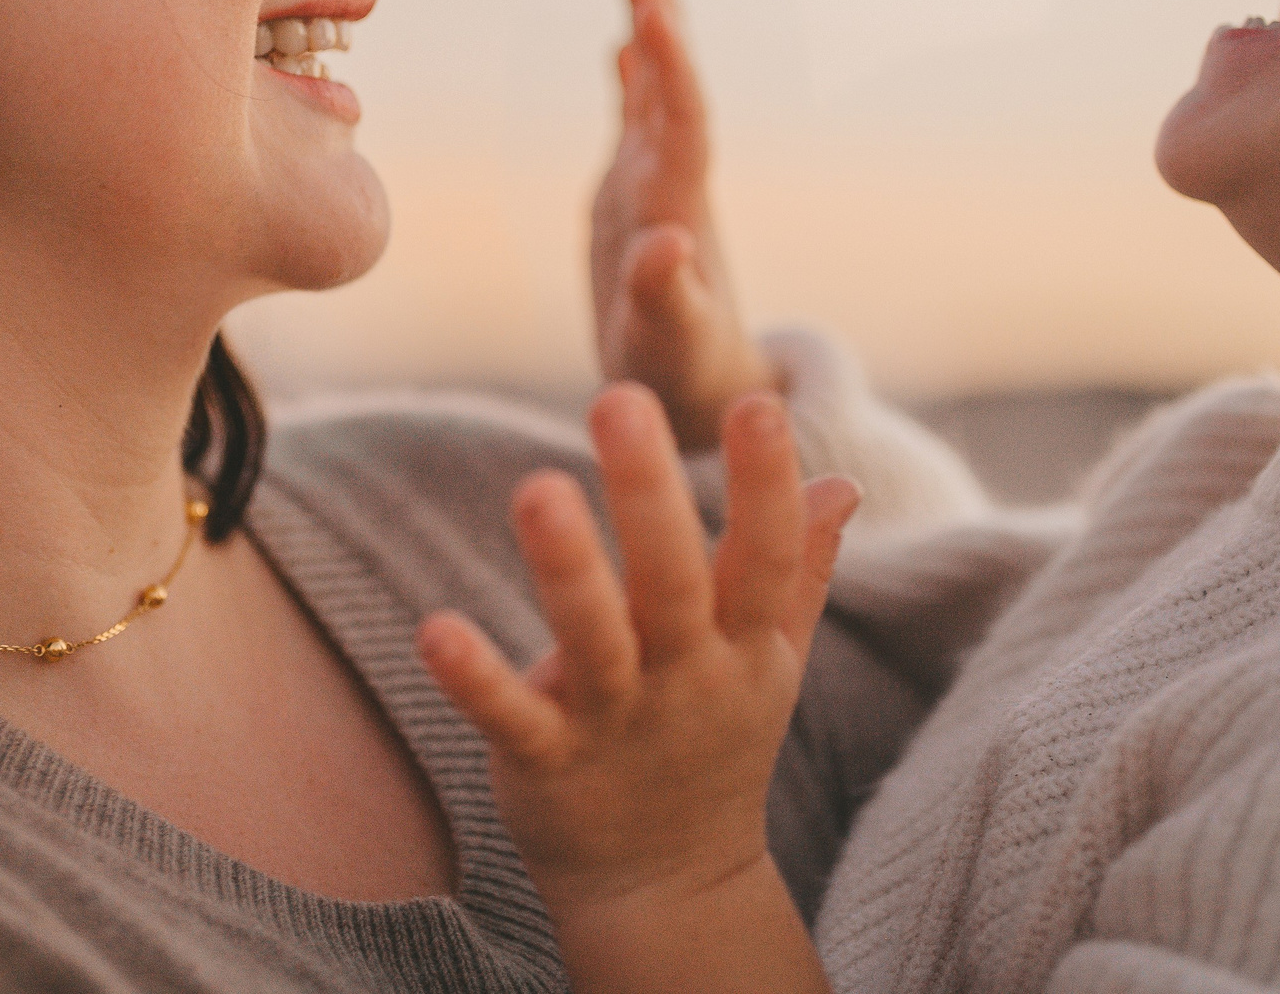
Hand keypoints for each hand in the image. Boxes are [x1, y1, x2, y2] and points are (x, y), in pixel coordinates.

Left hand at [417, 384, 853, 993]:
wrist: (666, 885)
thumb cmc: (715, 743)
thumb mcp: (769, 659)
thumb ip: (800, 567)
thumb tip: (845, 480)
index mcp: (743, 645)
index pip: (767, 554)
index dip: (766, 482)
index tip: (761, 399)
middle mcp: (686, 678)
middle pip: (674, 581)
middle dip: (649, 494)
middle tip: (618, 395)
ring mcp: (616, 721)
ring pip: (595, 639)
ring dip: (568, 566)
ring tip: (538, 486)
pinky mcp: (545, 762)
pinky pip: (510, 716)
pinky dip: (475, 678)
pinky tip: (434, 630)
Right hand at [590, 0, 778, 450]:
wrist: (699, 394)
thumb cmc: (682, 377)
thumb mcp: (672, 344)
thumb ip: (671, 296)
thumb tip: (669, 244)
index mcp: (679, 206)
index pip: (682, 119)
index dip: (671, 65)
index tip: (655, 8)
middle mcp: (671, 183)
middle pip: (671, 85)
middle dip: (660, 20)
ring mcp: (654, 186)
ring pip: (654, 92)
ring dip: (650, 31)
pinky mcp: (635, 201)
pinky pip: (633, 124)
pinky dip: (630, 79)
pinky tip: (622, 43)